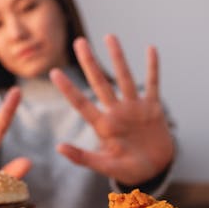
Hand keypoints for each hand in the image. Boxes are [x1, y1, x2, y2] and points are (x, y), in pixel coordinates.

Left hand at [49, 35, 173, 185]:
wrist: (155, 169)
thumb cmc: (129, 170)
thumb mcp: (106, 166)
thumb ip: (83, 158)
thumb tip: (58, 147)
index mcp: (103, 126)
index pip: (81, 103)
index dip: (68, 89)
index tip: (53, 72)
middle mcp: (116, 112)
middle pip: (100, 83)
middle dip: (90, 62)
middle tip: (78, 41)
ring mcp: (134, 108)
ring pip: (124, 77)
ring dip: (117, 57)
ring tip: (109, 36)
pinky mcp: (152, 108)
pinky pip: (152, 84)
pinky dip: (152, 68)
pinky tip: (150, 48)